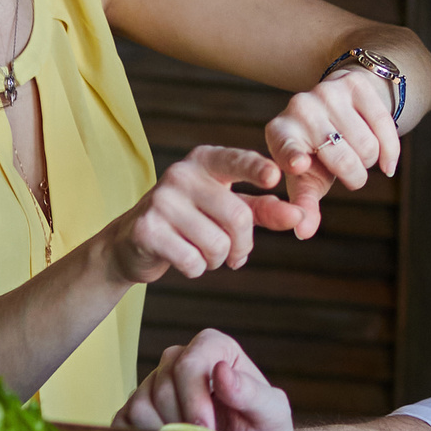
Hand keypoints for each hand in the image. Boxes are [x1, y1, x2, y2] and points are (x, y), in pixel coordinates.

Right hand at [100, 145, 299, 284]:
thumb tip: (298, 216)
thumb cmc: (191, 222)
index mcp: (205, 161)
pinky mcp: (147, 229)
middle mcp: (181, 174)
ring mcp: (161, 200)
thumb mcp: (227, 209)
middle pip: (237, 217)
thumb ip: (263, 210)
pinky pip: (192, 260)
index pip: (236, 161)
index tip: (274, 176)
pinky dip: (196, 269)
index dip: (256, 169)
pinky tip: (183, 259)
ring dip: (217, 260)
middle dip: (242, 246)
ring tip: (203, 253)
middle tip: (236, 256)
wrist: (132, 242)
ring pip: (217, 244)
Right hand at [116, 327, 295, 430]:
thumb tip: (221, 372)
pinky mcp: (134, 409)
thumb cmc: (262, 429)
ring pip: (140, 406)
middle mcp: (177, 358)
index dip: (194, 400)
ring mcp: (153, 382)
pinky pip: (125, 423)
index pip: (188, 364)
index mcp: (212, 346)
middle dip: (184, 423)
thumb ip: (251, 392)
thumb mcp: (271, 412)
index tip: (208, 429)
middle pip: (162, 387)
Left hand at [262, 72, 400, 237]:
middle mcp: (299, 108)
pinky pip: (384, 125)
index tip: (300, 164)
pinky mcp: (354, 84)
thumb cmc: (317, 153)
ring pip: (367, 147)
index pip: (288, 149)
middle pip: (343, 159)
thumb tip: (304, 233)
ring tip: (356, 151)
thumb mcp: (308, 178)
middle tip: (350, 172)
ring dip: (370, 160)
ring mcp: (326, 92)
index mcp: (279, 134)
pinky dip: (390, 150)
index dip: (294, 157)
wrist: (336, 106)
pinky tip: (385, 157)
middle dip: (355, 176)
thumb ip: (305, 204)